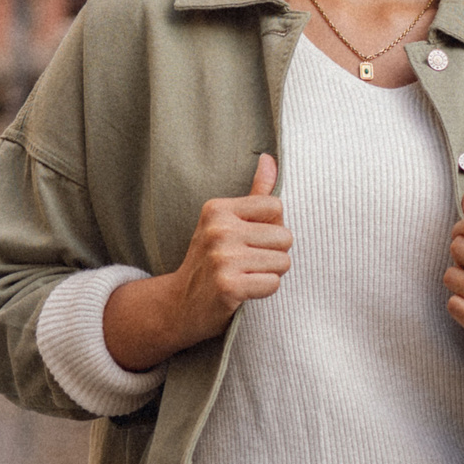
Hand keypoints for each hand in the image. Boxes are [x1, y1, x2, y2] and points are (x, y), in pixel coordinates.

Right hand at [103, 154, 291, 371]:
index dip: (271, 227)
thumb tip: (269, 158)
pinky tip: (242, 291)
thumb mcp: (224, 222)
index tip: (248, 240)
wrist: (178, 305)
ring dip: (270, 273)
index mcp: (217, 208)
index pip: (276, 207)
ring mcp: (222, 258)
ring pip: (283, 262)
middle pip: (285, 236)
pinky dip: (263, 291)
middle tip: (246, 262)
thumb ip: (253, 193)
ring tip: (244, 275)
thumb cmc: (210, 260)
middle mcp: (218, 229)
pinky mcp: (228, 286)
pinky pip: (273, 284)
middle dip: (274, 253)